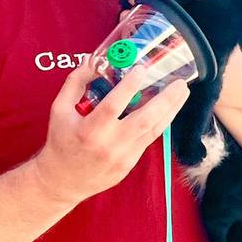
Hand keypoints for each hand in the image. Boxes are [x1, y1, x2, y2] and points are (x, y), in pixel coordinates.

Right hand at [32, 59, 191, 206]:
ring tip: (182, 92)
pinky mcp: (129, 164)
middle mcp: (109, 145)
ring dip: (170, 110)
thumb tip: (93, 60)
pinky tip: (168, 109)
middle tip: (180, 82)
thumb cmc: (60, 141)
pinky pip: (148, 140)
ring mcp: (123, 157)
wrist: (62, 181)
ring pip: (153, 131)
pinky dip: (160, 122)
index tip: (142, 69)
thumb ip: (75, 83)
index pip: (113, 106)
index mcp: (89, 130)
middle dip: (165, 100)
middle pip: (144, 120)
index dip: (129, 87)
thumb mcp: (59, 110)